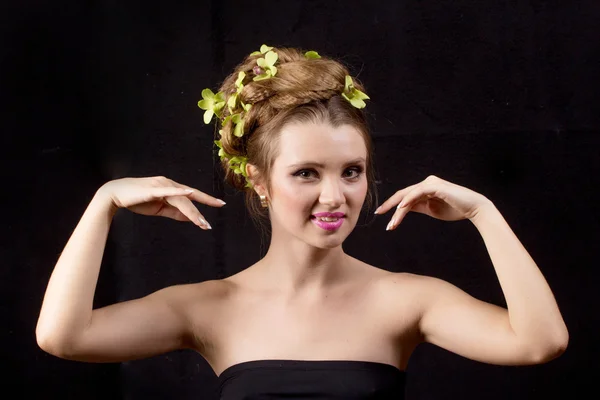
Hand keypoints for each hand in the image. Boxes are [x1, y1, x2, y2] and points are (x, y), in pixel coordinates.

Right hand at [97, 176, 225, 229]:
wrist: (115, 195)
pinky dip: (180, 192)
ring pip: (182, 199)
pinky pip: (169, 190)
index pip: (192, 196)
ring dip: (192, 212)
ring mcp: (162, 185)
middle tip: (209, 224)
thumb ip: (175, 212)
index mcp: (171, 188)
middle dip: (200, 212)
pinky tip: (189, 193)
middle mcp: (169, 184)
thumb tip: (189, 218)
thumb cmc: (137, 200)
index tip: (220, 204)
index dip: (206, 200)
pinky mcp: (153, 189)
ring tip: (201, 223)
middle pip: (189, 199)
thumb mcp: (159, 209)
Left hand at [374, 175, 492, 229]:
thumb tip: (402, 210)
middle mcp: (426, 183)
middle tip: (378, 214)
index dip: (391, 204)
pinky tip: (400, 209)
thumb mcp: (431, 209)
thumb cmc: (454, 209)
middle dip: (389, 206)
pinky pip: (417, 193)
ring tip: (392, 223)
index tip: (381, 213)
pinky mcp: (436, 186)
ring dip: (398, 211)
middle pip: (402, 195)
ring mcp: (431, 183)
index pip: (404, 196)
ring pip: (408, 196)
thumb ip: (418, 207)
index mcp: (424, 188)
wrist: (474, 208)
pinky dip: (408, 200)